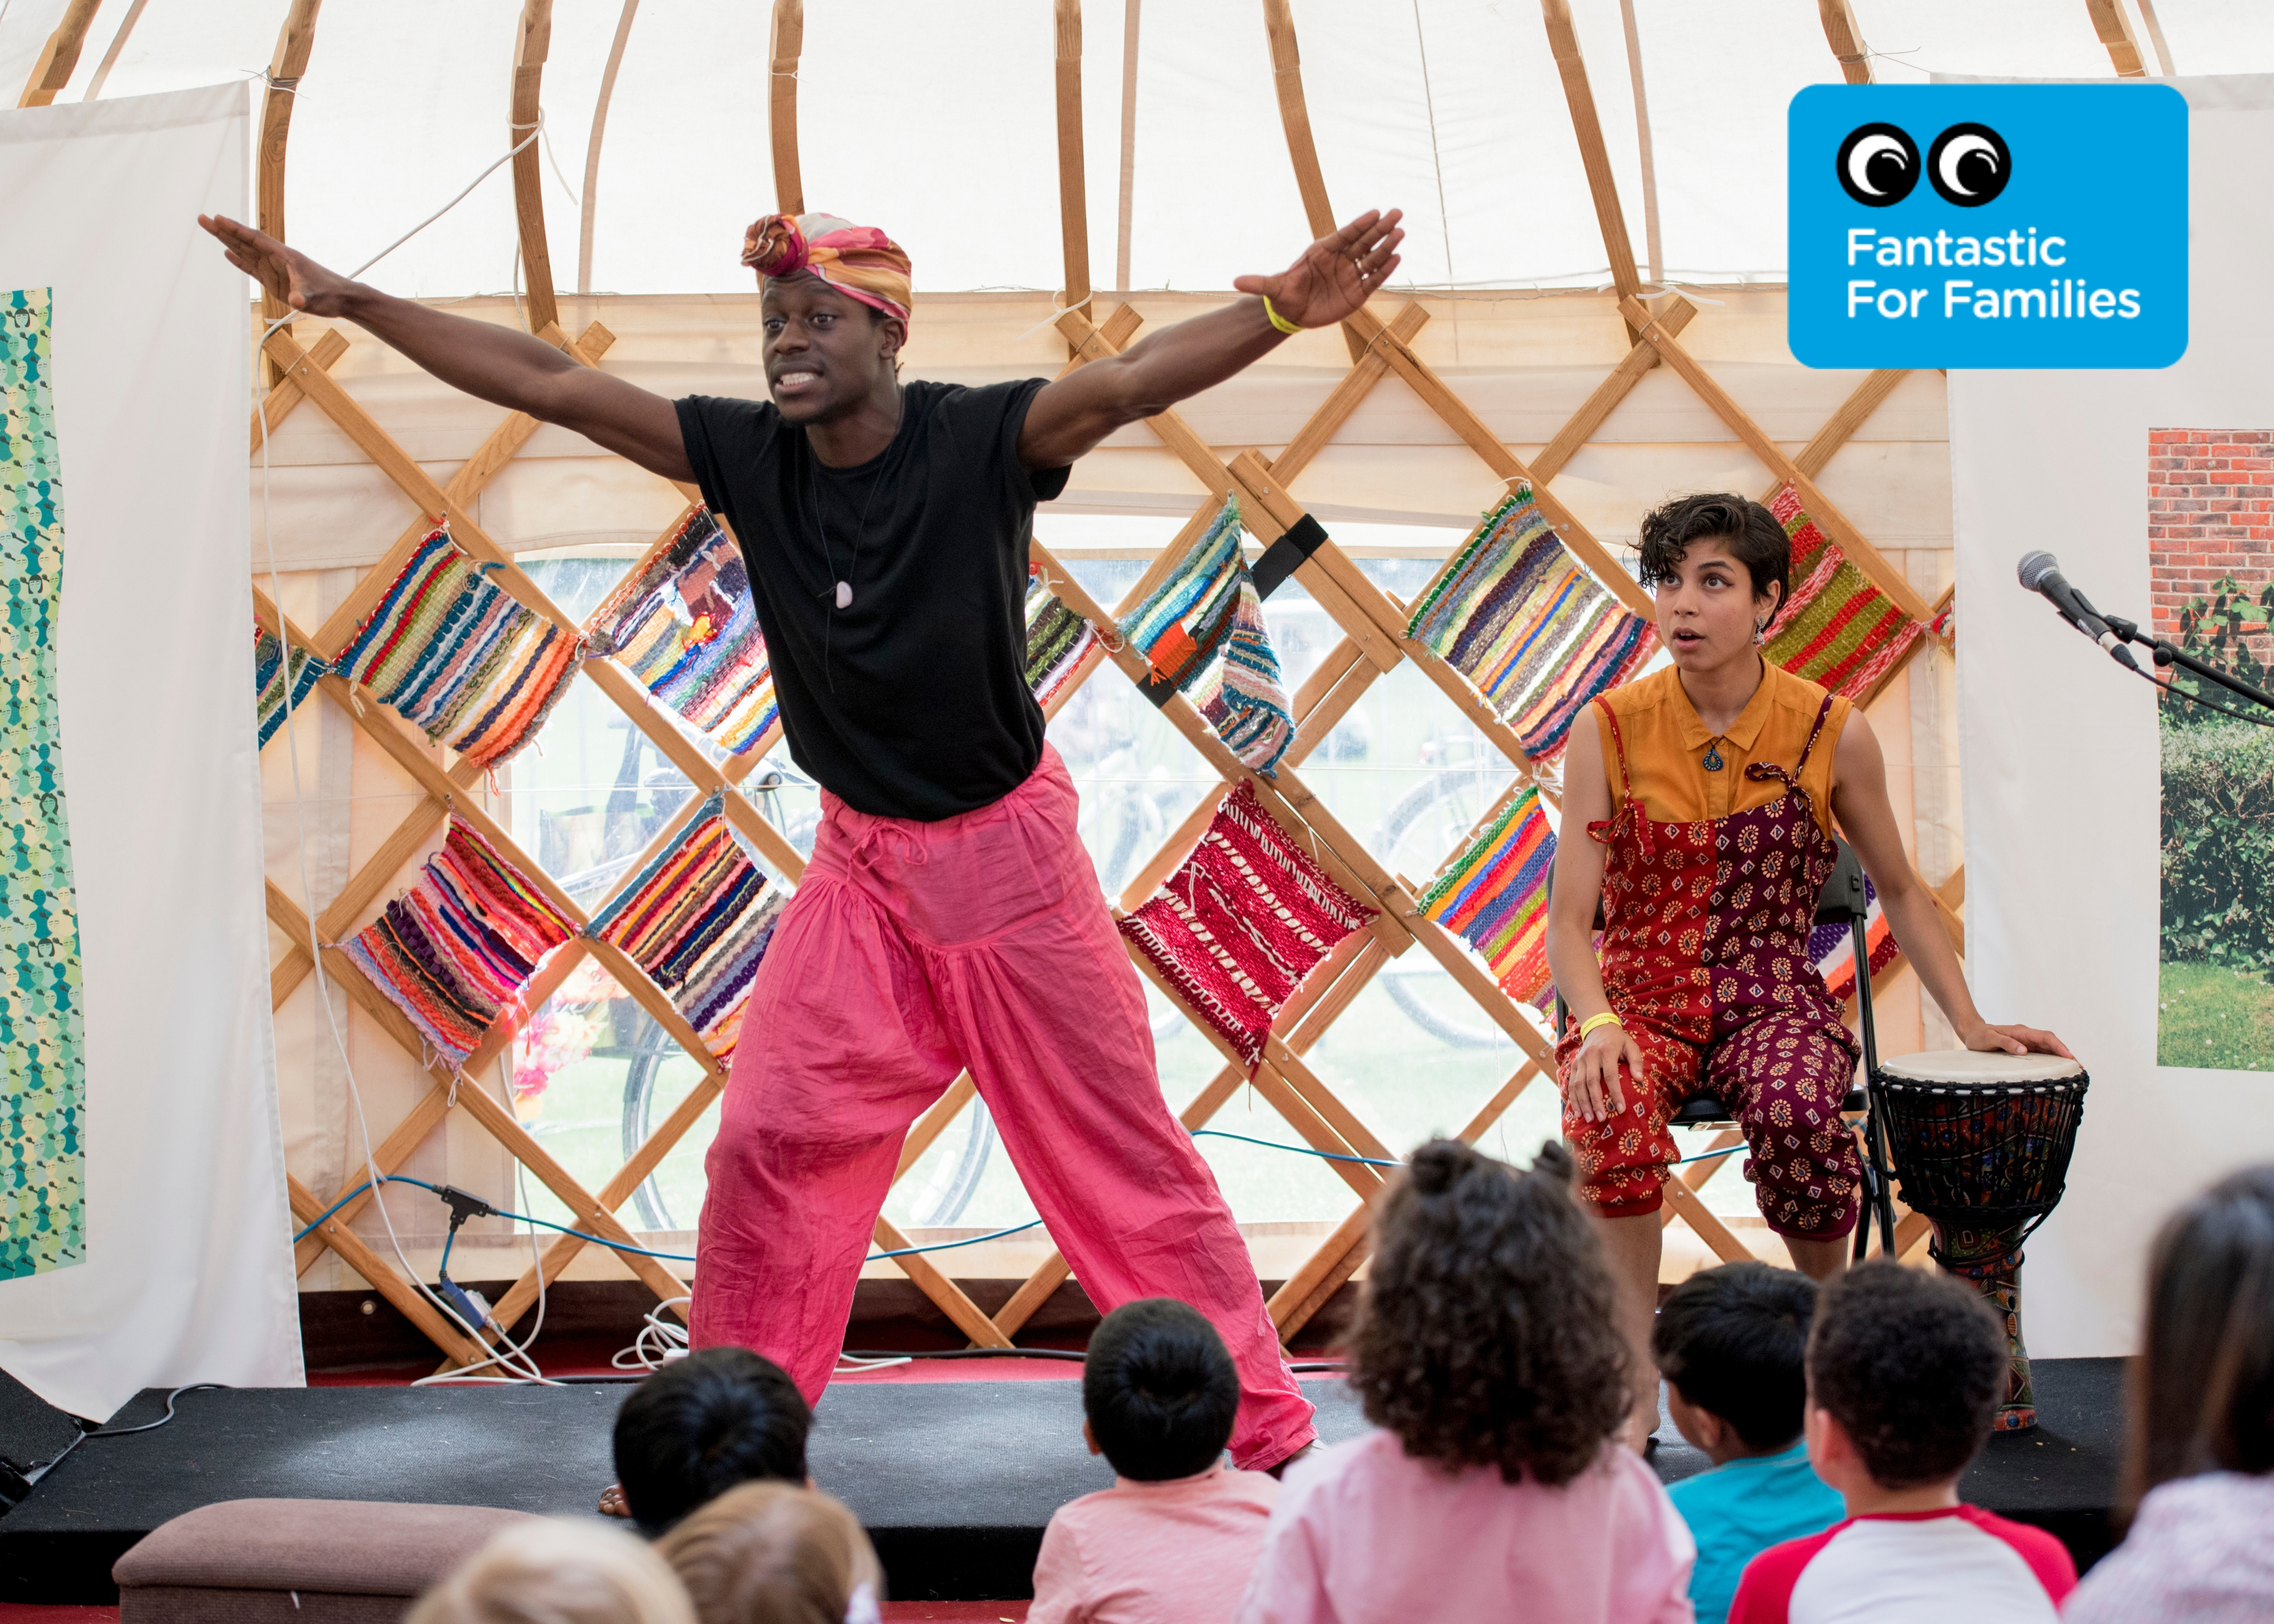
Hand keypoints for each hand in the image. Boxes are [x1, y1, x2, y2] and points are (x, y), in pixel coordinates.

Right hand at [198, 214, 355, 318]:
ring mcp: (274, 269)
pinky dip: (240, 261)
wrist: (341, 298)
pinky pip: (253, 267)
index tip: (218, 218)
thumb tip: (296, 301)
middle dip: (224, 230)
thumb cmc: (330, 294)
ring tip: (210, 228)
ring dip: (228, 241)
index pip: (255, 239)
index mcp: (284, 256)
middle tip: (203, 218)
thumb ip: (303, 296)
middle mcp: (276, 259)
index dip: (236, 229)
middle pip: (245, 241)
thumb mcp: (315, 297)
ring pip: (246, 251)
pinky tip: (228, 253)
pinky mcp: (274, 280)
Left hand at [1233, 209, 1403, 330]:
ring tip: (1401, 233)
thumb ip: (1258, 283)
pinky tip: (1396, 258)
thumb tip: (1235, 282)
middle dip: (1380, 229)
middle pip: (1363, 241)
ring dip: (1386, 247)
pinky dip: (1384, 270)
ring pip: (1371, 258)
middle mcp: (1339, 261)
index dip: (1359, 224)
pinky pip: (1373, 280)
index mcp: (1322, 252)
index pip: (1345, 235)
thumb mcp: (1272, 289)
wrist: (1292, 313)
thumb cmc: (1284, 295)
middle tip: (1397, 213)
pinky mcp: (1357, 293)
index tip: (1374, 212)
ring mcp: (1349, 275)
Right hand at [1566, 1020, 1644, 1122]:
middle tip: (1601, 1118)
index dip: (1615, 1093)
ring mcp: (1580, 1060)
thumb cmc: (1618, 1040)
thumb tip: (1639, 1079)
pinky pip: (1571, 1083)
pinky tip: (1577, 1111)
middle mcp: (1591, 1056)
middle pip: (1591, 1082)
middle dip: (1595, 1102)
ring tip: (1588, 1118)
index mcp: (1607, 1051)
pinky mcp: (1574, 1065)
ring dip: (1582, 1103)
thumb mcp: (1631, 1046)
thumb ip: (1636, 1062)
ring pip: (1578, 1084)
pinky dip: (1573, 1098)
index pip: (1610, 1075)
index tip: (1621, 1109)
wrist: (1598, 1027)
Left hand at [1960, 1021, 2073, 1059]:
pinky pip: (2041, 1054)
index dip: (2059, 1046)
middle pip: (2051, 1043)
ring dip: (2061, 1058)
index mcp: (2021, 1032)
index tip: (2069, 1056)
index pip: (2045, 1037)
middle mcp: (2027, 1036)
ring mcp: (2027, 1042)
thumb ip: (2006, 1043)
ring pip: (2049, 1049)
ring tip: (2073, 1070)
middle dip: (2065, 1053)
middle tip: (2077, 1067)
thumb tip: (2024, 1050)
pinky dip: (2051, 1060)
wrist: (1973, 1033)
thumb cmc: (1980, 1037)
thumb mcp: (1990, 1039)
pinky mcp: (2025, 1049)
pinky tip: (2057, 1069)